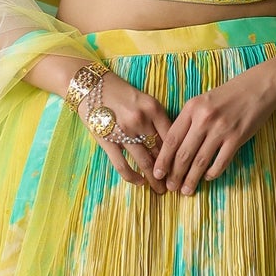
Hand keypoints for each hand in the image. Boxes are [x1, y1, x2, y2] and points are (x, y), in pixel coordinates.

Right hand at [77, 70, 172, 189]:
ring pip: (145, 162)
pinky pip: (122, 165)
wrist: (90, 85)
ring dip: (154, 179)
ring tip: (161, 189)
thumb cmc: (120, 92)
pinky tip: (140, 183)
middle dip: (170, 171)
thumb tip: (171, 144)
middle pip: (161, 152)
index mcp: (154, 108)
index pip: (172, 137)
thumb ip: (158, 119)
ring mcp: (123, 132)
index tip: (185, 168)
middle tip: (177, 185)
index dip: (180, 156)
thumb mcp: (145, 100)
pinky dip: (133, 177)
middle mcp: (141, 120)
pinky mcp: (107, 141)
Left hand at [153, 62, 275, 194]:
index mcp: (191, 108)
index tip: (157, 173)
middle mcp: (204, 119)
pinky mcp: (237, 138)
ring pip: (201, 161)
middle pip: (184, 153)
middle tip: (171, 187)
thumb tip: (175, 148)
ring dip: (192, 179)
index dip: (163, 159)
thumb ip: (188, 120)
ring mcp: (221, 129)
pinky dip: (213, 173)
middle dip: (175, 174)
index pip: (172, 139)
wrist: (258, 88)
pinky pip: (221, 162)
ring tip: (186, 190)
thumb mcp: (202, 101)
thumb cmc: (228, 95)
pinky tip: (208, 178)